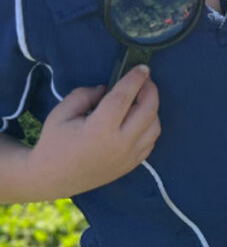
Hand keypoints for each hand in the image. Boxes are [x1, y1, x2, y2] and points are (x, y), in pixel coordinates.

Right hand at [28, 65, 159, 198]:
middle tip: (145, 80)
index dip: (135, 80)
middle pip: (148, 111)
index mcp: (99, 130)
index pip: (124, 98)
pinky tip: (140, 118)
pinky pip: (151, 141)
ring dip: (152, 109)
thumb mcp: (61, 114)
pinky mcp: (132, 164)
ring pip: (154, 127)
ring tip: (141, 99)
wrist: (52, 178)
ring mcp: (129, 156)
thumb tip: (106, 88)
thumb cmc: (54, 143)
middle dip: (150, 91)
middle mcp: (120, 144)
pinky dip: (150, 126)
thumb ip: (83, 96)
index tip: (143, 68)